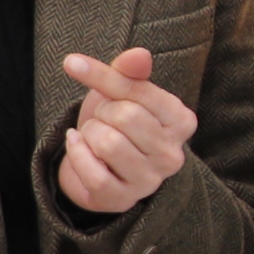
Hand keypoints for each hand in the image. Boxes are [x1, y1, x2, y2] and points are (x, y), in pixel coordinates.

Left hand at [55, 46, 197, 215]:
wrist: (101, 165)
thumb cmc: (117, 122)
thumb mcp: (123, 92)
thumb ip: (130, 71)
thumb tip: (138, 54)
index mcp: (181, 121)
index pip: (140, 90)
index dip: (101, 75)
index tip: (72, 63)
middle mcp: (173, 154)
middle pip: (125, 116)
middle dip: (101, 111)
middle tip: (102, 117)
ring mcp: (150, 180)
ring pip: (108, 144)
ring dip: (89, 133)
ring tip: (94, 134)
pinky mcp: (124, 199)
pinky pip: (93, 173)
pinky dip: (77, 154)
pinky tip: (78, 145)